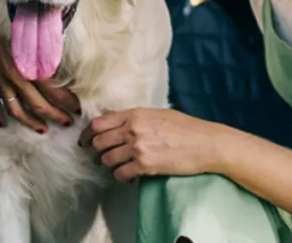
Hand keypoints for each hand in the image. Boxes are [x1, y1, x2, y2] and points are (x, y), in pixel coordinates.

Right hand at [0, 0, 80, 131]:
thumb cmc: (15, 22)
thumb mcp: (36, 36)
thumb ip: (50, 53)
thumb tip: (68, 66)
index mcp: (30, 67)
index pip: (53, 92)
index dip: (67, 102)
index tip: (78, 108)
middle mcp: (15, 78)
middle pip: (37, 105)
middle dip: (55, 116)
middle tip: (68, 123)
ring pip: (16, 110)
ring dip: (30, 122)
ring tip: (43, 129)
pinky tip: (3, 124)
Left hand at [78, 108, 226, 183]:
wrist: (206, 143)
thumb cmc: (186, 128)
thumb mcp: (159, 114)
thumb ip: (136, 118)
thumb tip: (117, 124)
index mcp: (135, 114)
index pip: (98, 123)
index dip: (87, 134)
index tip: (85, 141)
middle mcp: (133, 129)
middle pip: (98, 142)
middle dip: (97, 151)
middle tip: (102, 156)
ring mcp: (138, 148)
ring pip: (107, 160)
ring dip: (110, 165)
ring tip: (120, 166)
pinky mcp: (145, 166)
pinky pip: (121, 174)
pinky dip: (122, 177)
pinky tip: (130, 176)